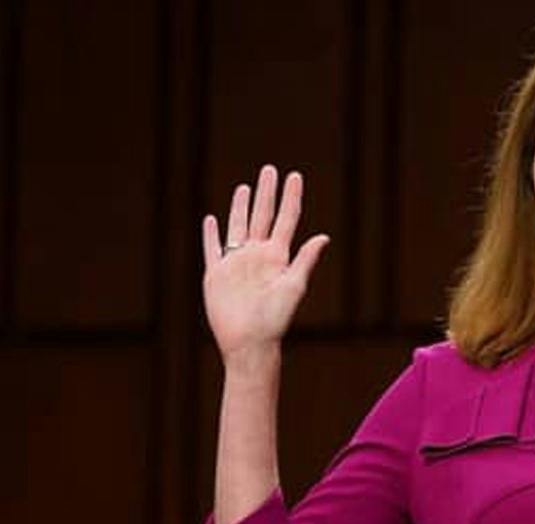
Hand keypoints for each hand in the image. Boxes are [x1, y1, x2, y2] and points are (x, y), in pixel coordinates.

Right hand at [201, 164, 329, 356]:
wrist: (249, 343)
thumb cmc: (274, 320)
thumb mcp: (293, 287)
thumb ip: (305, 261)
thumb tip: (324, 237)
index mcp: (277, 257)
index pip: (286, 219)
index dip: (291, 197)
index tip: (295, 176)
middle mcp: (257, 256)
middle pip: (262, 216)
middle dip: (267, 193)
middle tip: (270, 170)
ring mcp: (236, 264)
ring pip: (238, 227)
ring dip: (241, 207)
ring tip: (245, 187)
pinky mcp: (217, 275)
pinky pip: (213, 249)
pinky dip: (211, 234)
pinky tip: (211, 220)